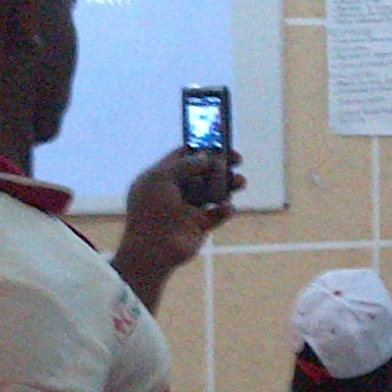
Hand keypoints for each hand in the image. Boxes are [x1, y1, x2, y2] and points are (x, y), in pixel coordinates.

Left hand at [119, 146, 239, 271]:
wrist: (152, 250)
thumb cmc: (150, 212)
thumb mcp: (161, 178)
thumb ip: (184, 165)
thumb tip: (205, 157)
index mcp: (161, 177)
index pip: (182, 156)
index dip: (200, 147)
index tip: (218, 140)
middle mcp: (175, 191)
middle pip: (202, 172)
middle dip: (220, 164)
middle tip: (237, 158)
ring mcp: (188, 209)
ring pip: (213, 191)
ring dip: (228, 185)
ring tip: (241, 181)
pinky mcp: (199, 226)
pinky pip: (217, 214)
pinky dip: (226, 209)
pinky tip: (227, 207)